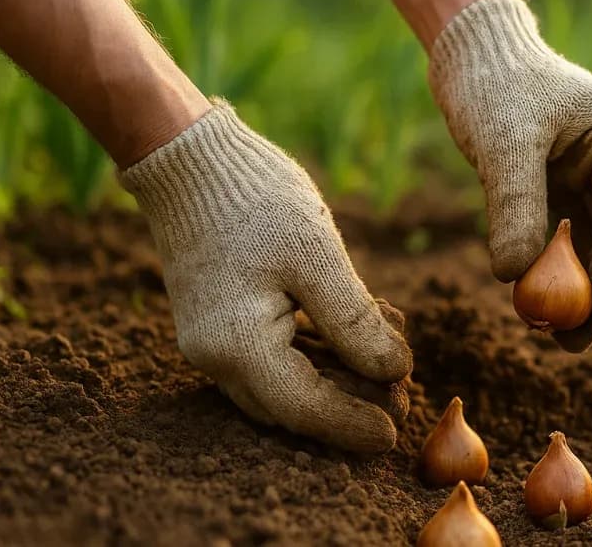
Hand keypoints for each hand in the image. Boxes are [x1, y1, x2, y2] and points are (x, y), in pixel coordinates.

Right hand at [121, 102, 412, 452]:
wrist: (187, 154)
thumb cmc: (256, 200)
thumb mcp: (319, 258)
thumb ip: (355, 322)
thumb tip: (394, 372)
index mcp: (238, 346)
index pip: (305, 407)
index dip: (352, 425)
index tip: (395, 437)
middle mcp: (215, 356)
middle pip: (292, 406)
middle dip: (349, 408)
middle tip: (403, 400)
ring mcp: (211, 339)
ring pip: (282, 386)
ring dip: (336, 382)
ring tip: (390, 367)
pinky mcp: (218, 319)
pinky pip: (270, 358)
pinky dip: (315, 357)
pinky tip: (356, 337)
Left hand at [429, 0, 591, 351]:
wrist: (473, 53)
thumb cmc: (490, 84)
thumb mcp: (500, 142)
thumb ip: (513, 205)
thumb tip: (515, 277)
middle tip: (582, 339)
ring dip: (585, 288)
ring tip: (561, 339)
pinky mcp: (577, 185)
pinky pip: (578, 237)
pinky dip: (563, 271)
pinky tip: (545, 307)